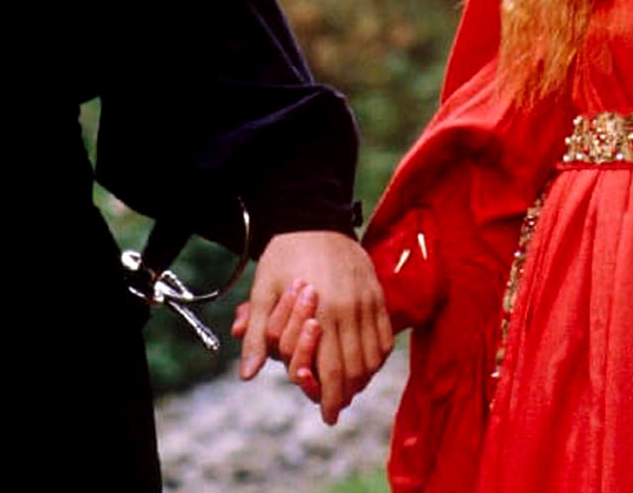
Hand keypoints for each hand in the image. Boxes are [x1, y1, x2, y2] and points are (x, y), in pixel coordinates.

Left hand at [232, 230, 392, 423]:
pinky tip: (365, 364)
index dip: (329, 397)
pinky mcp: (378, 294)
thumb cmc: (285, 254)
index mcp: (324, 309)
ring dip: (363, 378)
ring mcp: (369, 301)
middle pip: (356, 368)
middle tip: (336, 407)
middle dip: (346, 394)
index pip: (332, 368)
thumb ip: (258, 333)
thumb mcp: (263, 289)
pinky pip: (384, 336)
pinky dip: (377, 357)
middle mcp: (351, 308)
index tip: (327, 416)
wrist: (314, 217)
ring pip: (373, 356)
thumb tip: (248, 373)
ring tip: (349, 389)